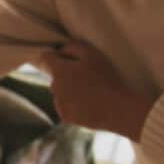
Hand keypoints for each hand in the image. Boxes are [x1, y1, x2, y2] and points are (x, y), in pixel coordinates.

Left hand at [33, 41, 155, 140]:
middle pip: (55, 76)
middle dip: (66, 74)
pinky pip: (65, 106)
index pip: (46, 58)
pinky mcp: (65, 116)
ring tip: (90, 92)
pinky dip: (73, 105)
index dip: (56, 56)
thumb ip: (73, 47)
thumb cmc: (106, 78)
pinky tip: (89, 104)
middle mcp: (54, 87)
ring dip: (69, 90)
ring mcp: (59, 103)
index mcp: (59, 70)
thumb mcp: (92, 54)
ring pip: (60, 92)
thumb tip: (61, 50)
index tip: (67, 58)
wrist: (117, 109)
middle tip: (86, 76)